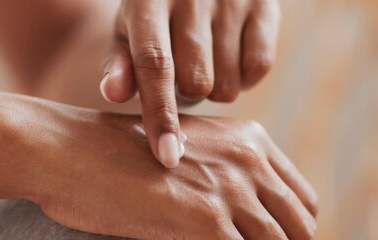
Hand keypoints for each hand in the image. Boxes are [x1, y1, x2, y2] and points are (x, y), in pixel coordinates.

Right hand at [24, 110, 316, 238]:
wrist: (71, 150)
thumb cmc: (120, 156)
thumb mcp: (187, 155)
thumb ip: (225, 179)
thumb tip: (247, 223)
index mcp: (249, 140)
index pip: (301, 201)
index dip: (291, 231)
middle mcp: (248, 159)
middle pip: (300, 228)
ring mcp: (230, 189)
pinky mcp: (205, 219)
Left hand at [99, 0, 280, 167]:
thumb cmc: (154, 18)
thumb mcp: (128, 33)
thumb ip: (119, 64)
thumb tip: (112, 94)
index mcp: (148, 1)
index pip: (155, 66)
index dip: (160, 115)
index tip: (168, 157)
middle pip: (196, 83)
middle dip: (187, 94)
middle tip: (182, 72)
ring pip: (228, 84)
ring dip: (215, 87)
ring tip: (205, 62)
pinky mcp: (265, 6)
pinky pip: (259, 68)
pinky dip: (243, 76)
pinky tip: (229, 57)